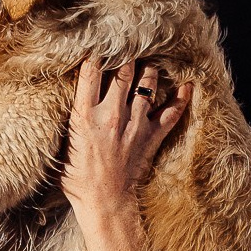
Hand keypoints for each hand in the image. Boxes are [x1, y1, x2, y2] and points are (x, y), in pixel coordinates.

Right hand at [62, 60, 190, 218]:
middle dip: (125, 56)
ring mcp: (134, 124)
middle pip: (123, 72)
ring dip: (149, 71)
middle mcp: (111, 115)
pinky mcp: (151, 137)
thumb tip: (68, 105)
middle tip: (128, 46)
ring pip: (147, 84)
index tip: (98, 48)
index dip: (95, 56)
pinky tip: (187, 84)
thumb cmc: (78, 181)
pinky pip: (171, 112)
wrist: (104, 204)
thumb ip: (70, 123)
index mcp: (84, 116)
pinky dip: (181, 97)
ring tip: (148, 63)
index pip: (90, 73)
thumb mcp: (63, 148)